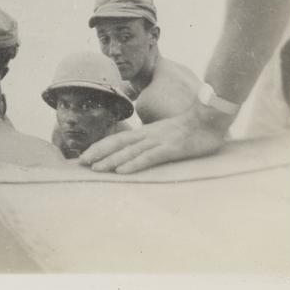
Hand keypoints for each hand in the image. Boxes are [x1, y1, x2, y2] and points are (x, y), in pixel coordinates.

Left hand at [78, 103, 231, 173]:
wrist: (210, 118)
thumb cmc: (190, 129)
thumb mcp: (166, 135)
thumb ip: (153, 142)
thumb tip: (141, 151)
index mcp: (145, 132)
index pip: (118, 139)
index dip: (100, 147)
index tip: (84, 156)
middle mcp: (147, 135)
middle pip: (117, 143)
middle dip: (98, 153)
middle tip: (79, 163)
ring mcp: (158, 141)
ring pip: (129, 151)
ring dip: (111, 160)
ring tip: (95, 169)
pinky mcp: (170, 149)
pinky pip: (149, 157)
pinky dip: (133, 164)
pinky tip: (122, 171)